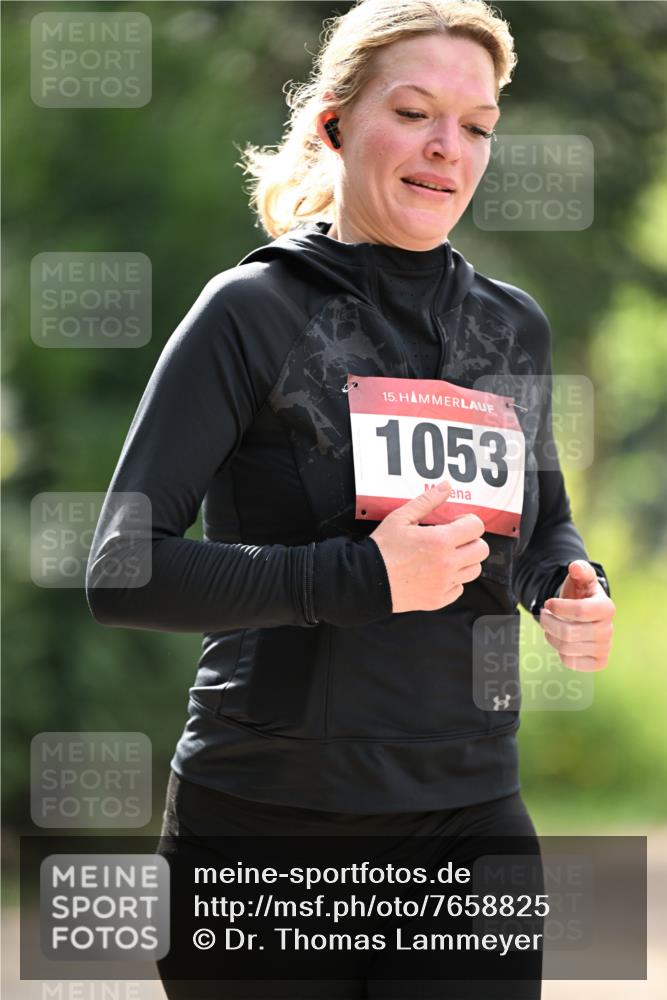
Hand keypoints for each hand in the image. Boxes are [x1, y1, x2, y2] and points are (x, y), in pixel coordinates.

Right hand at [370, 481, 489, 612]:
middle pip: (481, 549)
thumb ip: (427, 501)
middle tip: (454, 539)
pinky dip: (453, 581)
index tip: (457, 523)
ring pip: (474, 570)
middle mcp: (447, 563)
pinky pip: (459, 588)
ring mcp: (444, 584)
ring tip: (446, 556)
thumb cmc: (382, 548)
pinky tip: (437, 573)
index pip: (476, 527)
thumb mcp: (401, 518)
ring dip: (465, 560)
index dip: (468, 521)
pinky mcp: (438, 600)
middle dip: (471, 540)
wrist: (366, 580)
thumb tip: (446, 487)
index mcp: (440, 540)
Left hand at [539, 560, 614, 671]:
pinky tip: (561, 640)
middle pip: (568, 633)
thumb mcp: (581, 578)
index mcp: (606, 607)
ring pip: (566, 648)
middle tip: (544, 614)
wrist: (587, 614)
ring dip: (550, 635)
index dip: (558, 607)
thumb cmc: (581, 593)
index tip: (548, 603)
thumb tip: (575, 567)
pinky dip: (560, 652)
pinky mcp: (598, 662)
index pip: (580, 611)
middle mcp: (608, 630)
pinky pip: (571, 662)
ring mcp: (605, 648)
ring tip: (550, 625)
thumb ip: (580, 569)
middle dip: (548, 622)